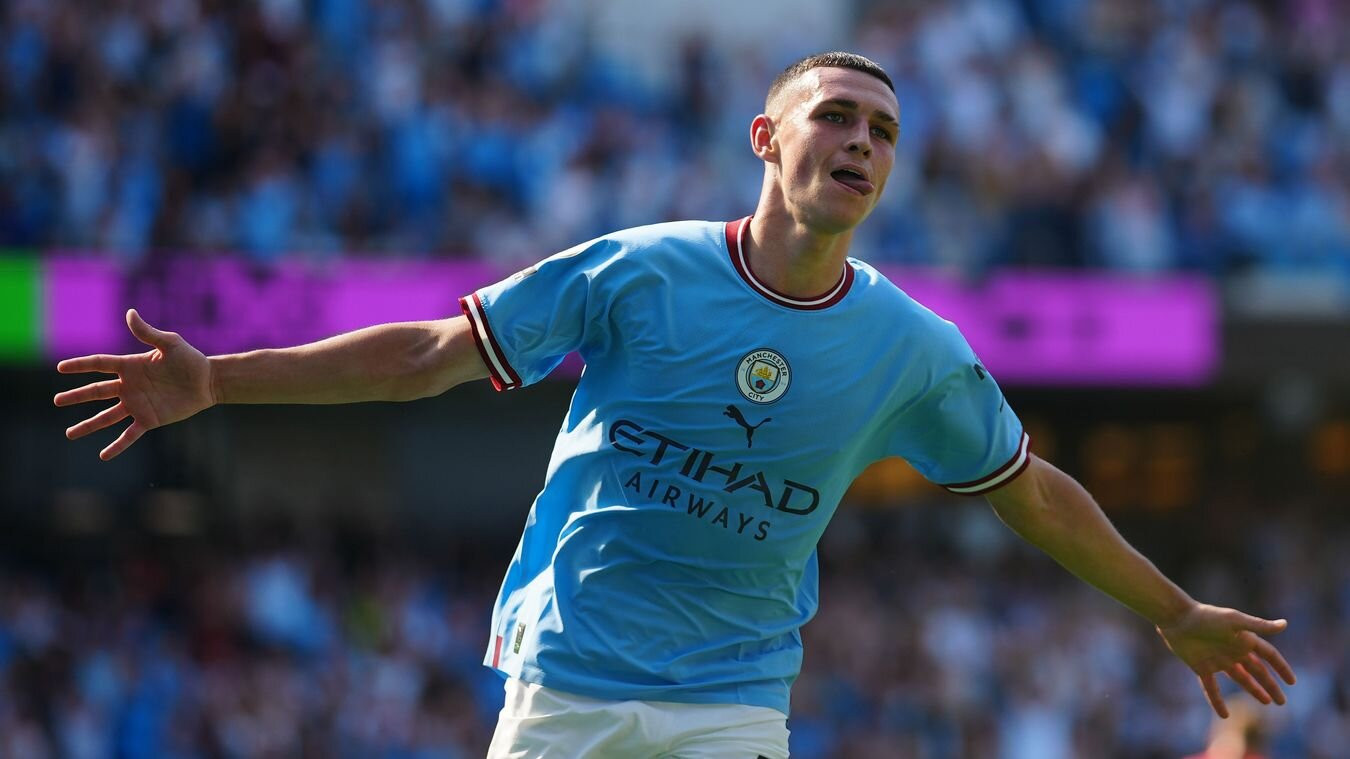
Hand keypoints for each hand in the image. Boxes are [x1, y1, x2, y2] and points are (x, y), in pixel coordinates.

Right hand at [54, 309, 215, 459]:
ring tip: (69, 434)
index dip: (80, 366)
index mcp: (130, 366)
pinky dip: (117, 446)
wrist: (208, 381)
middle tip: (57, 401)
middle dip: (76, 397)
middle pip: (96, 392)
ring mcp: (137, 404)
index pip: (99, 365)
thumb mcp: (169, 343)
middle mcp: (129, 386)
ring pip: (106, 417)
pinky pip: (129, 435)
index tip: (60, 368)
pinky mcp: (149, 419)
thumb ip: (147, 333)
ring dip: (88, 425)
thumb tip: (129, 313)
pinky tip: (103, 455)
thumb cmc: (190, 359)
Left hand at [1156, 603, 1295, 717]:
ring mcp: (1218, 660)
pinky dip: (1217, 701)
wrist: (1176, 618)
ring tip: (1266, 702)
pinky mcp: (1201, 667)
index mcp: (1243, 640)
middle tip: (1281, 702)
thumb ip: (1259, 625)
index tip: (1292, 682)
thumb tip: (1285, 624)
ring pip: (1240, 679)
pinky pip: (1211, 688)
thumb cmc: (1206, 616)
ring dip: (1253, 690)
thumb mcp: (1234, 621)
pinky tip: (1224, 715)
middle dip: (1270, 685)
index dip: (1281, 668)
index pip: (1269, 656)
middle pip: (1257, 671)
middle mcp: (1233, 651)